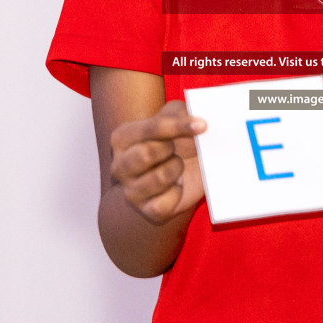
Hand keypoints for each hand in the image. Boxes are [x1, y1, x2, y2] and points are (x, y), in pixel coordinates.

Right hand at [108, 101, 205, 224]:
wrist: (179, 176)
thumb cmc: (174, 142)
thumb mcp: (176, 117)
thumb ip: (181, 112)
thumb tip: (195, 115)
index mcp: (122, 138)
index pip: (150, 129)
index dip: (178, 126)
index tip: (202, 125)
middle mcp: (119, 165)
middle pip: (147, 153)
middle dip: (171, 150)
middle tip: (176, 150)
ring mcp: (131, 190)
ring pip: (159, 178)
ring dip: (177, 170)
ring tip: (176, 167)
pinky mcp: (147, 210)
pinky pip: (166, 202)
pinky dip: (178, 192)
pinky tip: (176, 185)